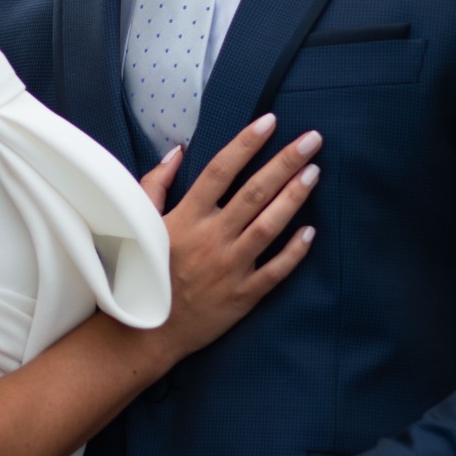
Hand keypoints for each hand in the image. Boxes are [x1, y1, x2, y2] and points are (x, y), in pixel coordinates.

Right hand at [138, 116, 320, 362]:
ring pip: (268, 226)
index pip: (220, 170)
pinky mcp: (243, 295)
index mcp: (186, 217)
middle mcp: (210, 238)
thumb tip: (177, 151)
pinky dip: (294, 252)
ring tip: (315, 172)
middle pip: (254, 192)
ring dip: (294, 197)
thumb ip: (155, 184)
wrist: (147, 333)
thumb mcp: (140, 224)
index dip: (246, 143)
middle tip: (312, 140)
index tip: (269, 122)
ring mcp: (229, 267)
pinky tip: (311, 231)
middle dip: (285, 162)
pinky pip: (275, 271)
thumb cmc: (144, 274)